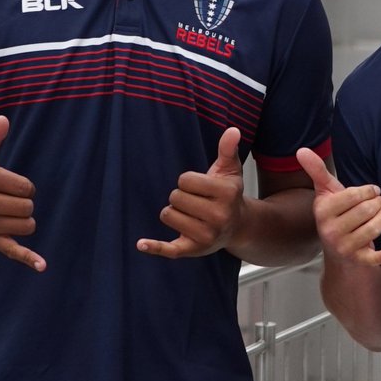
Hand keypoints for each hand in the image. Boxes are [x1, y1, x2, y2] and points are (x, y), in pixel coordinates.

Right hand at [0, 116, 44, 270]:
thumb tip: (3, 121)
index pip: (24, 186)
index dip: (25, 186)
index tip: (15, 186)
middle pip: (26, 207)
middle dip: (24, 203)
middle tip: (9, 200)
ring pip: (24, 226)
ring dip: (23, 221)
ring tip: (9, 213)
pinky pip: (10, 251)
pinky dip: (27, 258)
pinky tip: (42, 265)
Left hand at [138, 127, 245, 258]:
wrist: (239, 227)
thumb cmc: (229, 194)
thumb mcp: (230, 170)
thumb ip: (228, 149)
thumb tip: (233, 130)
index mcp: (226, 193)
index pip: (185, 180)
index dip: (188, 181)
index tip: (200, 187)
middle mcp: (218, 216)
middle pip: (175, 197)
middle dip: (181, 196)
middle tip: (197, 202)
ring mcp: (206, 235)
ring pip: (168, 215)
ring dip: (174, 213)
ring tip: (191, 215)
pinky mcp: (193, 250)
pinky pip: (170, 249)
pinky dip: (155, 246)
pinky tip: (141, 244)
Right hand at [296, 147, 380, 265]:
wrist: (336, 248)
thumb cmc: (335, 213)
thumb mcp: (326, 191)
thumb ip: (316, 170)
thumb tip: (301, 150)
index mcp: (322, 211)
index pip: (353, 195)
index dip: (369, 190)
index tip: (374, 190)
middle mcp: (329, 230)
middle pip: (366, 211)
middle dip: (380, 202)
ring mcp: (342, 247)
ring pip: (373, 228)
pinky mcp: (355, 260)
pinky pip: (370, 258)